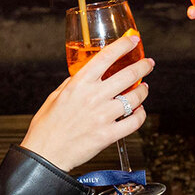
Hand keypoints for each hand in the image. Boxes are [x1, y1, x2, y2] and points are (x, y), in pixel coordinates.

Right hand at [21, 33, 152, 171]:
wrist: (45, 155)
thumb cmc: (47, 127)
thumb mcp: (55, 96)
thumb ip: (73, 83)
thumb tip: (87, 74)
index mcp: (79, 84)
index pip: (106, 57)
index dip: (123, 45)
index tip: (133, 40)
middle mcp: (93, 97)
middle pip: (128, 74)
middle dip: (143, 66)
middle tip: (148, 64)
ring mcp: (103, 116)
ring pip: (135, 98)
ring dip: (143, 91)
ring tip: (144, 88)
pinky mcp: (108, 135)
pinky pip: (134, 122)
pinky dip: (141, 115)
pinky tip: (139, 111)